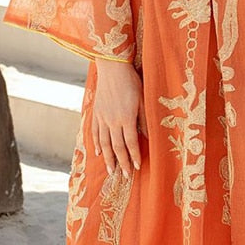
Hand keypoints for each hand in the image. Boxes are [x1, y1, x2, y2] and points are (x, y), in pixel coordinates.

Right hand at [91, 60, 146, 177]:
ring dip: (108, 158)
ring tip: (111, 171)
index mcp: (126, 118)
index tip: (137, 167)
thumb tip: (149, 137)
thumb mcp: (143, 100)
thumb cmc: (131, 82)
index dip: (134, 156)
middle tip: (125, 176)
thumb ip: (144, 120)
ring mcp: (102, 118)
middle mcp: (112, 121)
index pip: (130, 143)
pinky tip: (98, 152)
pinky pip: (95, 132)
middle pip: (116, 147)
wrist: (112, 68)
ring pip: (104, 143)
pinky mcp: (96, 113)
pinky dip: (96, 143)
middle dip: (122, 162)